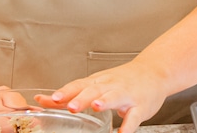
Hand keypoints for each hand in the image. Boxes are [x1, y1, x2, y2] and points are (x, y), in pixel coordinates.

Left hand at [35, 61, 166, 132]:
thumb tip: (41, 100)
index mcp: (98, 82)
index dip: (66, 91)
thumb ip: (70, 94)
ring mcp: (127, 95)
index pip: (79, 84)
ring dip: (105, 101)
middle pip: (95, 89)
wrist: (155, 71)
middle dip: (83, 98)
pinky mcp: (141, 106)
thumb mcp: (96, 83)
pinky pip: (134, 117)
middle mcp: (111, 86)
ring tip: (96, 107)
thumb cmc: (122, 80)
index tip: (53, 98)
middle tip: (71, 106)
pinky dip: (128, 126)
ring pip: (115, 96)